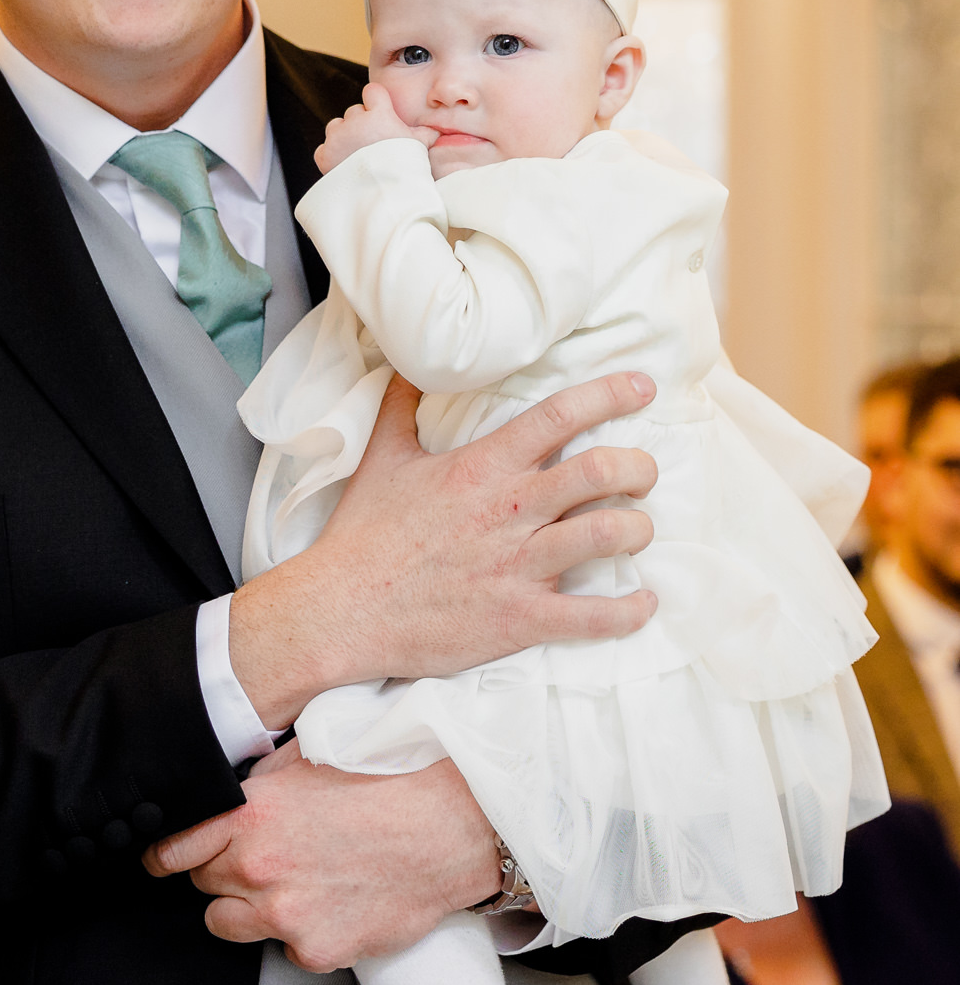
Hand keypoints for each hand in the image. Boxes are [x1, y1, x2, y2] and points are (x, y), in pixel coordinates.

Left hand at [143, 746, 499, 969]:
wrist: (456, 825)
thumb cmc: (391, 780)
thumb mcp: (311, 754)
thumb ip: (258, 783)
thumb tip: (228, 795)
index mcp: (251, 816)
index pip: (173, 849)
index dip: (169, 853)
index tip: (167, 858)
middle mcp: (258, 870)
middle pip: (202, 885)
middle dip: (220, 871)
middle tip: (260, 856)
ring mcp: (286, 916)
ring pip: (228, 924)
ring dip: (246, 907)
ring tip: (291, 881)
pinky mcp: (317, 949)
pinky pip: (285, 947)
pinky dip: (300, 930)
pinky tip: (332, 899)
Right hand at [229, 369, 658, 726]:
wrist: (340, 610)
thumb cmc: (363, 536)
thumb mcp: (381, 460)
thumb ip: (401, 409)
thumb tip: (405, 366)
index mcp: (482, 468)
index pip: (559, 415)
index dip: (609, 395)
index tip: (641, 388)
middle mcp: (509, 510)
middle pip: (602, 471)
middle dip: (638, 468)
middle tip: (643, 474)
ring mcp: (518, 566)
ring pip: (609, 535)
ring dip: (638, 529)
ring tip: (639, 529)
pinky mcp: (520, 618)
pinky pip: (594, 616)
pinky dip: (630, 610)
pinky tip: (643, 602)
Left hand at [314, 83, 434, 174]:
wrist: (385, 195)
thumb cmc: (405, 168)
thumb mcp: (419, 147)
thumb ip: (425, 133)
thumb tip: (437, 130)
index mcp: (378, 114)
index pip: (372, 91)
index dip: (376, 103)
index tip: (380, 115)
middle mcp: (355, 121)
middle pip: (354, 111)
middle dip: (361, 124)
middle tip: (373, 144)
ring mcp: (337, 138)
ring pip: (336, 126)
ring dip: (344, 136)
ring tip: (358, 155)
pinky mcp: (324, 156)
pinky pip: (323, 148)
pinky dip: (330, 155)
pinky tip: (345, 165)